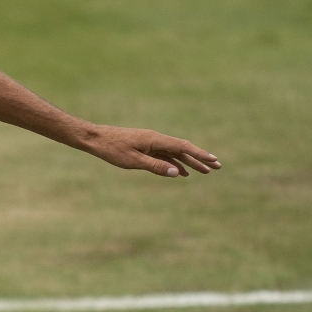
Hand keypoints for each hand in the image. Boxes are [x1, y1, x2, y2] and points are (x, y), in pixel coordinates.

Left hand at [86, 126, 219, 176]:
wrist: (95, 138)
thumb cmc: (112, 149)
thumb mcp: (133, 161)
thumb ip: (155, 167)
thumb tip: (177, 172)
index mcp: (156, 140)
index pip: (183, 147)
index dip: (200, 154)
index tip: (214, 161)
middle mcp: (156, 139)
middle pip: (183, 149)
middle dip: (200, 158)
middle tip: (216, 167)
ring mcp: (150, 143)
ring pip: (174, 153)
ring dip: (189, 162)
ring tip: (203, 172)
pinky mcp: (144, 147)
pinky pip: (163, 156)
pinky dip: (173, 163)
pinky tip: (180, 172)